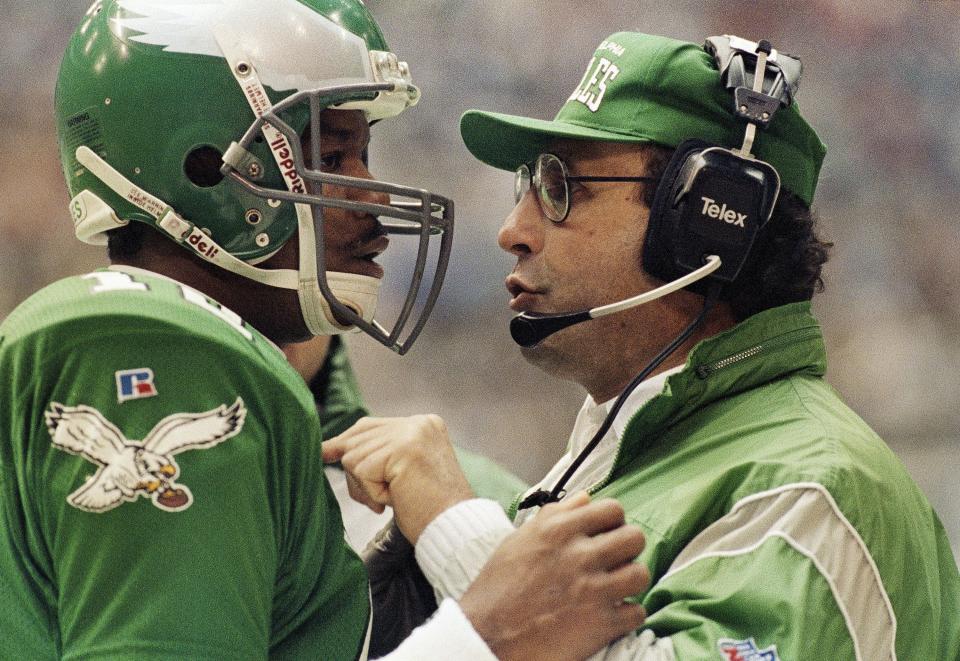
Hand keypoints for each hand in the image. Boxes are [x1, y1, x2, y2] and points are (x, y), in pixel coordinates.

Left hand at [321, 415, 473, 542]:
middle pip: (356, 439)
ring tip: (396, 497)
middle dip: (357, 474)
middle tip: (385, 497)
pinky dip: (371, 492)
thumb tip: (327, 449)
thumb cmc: (427, 509)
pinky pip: (361, 470)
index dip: (346, 444)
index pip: (368, 426)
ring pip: (354, 456)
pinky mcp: (403, 450)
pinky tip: (396, 498)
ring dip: (366, 487)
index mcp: (423, 424)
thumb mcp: (402, 472)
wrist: (454, 529)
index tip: (326, 453)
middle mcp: (418, 423)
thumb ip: (375, 453)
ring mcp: (411, 433)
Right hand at [459, 492, 648, 660]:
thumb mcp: (519, 540)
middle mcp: (580, 556)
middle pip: (634, 538)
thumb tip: (584, 499)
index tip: (608, 532)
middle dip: (627, 548)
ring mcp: (594, 590)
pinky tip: (611, 613)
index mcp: (559, 531)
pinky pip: (636, 612)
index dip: (614, 521)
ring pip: (640, 574)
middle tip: (615, 559)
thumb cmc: (498, 588)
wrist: (488, 636)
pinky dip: (627, 614)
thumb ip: (554, 516)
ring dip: (630, 581)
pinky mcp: (601, 624)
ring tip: (616, 587)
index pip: (612, 509)